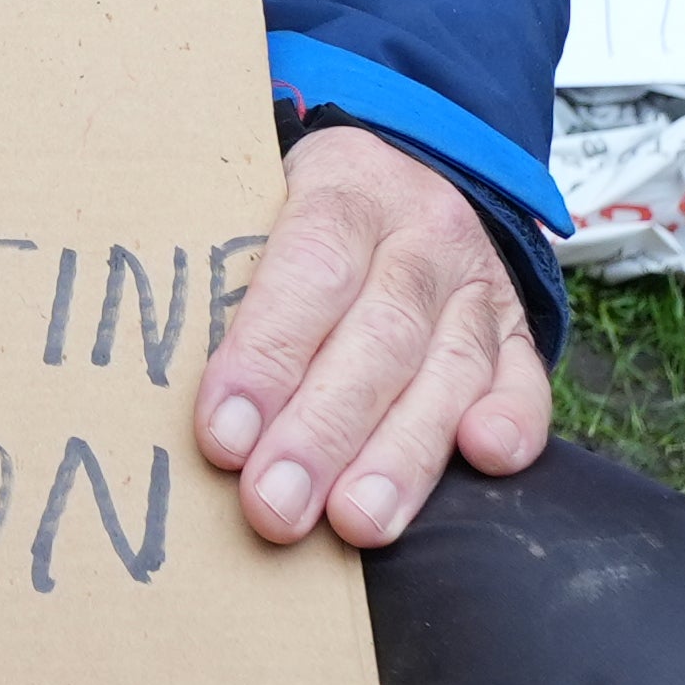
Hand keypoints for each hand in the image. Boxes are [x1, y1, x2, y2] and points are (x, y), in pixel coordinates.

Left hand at [190, 123, 553, 550]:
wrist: (410, 160)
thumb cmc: (304, 212)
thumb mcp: (258, 199)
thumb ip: (227, 274)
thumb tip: (159, 377)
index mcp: (345, 191)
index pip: (306, 271)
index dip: (265, 355)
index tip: (222, 436)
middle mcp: (421, 236)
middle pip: (376, 339)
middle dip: (321, 434)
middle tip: (274, 507)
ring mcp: (476, 285)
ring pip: (447, 370)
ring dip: (401, 456)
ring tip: (357, 523)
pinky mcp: (515, 331)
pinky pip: (525, 379)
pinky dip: (512, 422)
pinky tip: (485, 460)